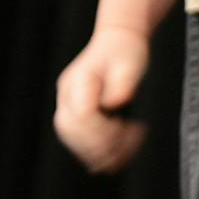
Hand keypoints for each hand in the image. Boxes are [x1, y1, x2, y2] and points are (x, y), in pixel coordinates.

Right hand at [54, 27, 151, 173]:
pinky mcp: (75, 112)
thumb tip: (113, 105)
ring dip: (95, 152)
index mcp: (78, 80)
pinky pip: (77, 137)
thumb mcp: (131, 63)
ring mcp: (67, 103)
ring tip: (121, 158)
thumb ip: (122, 85)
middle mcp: (66, 93)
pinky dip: (94, 150)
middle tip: (123, 151)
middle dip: (97, 146)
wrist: (119, 39)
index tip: (124, 130)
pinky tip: (113, 158)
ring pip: (71, 138)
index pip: (81, 115)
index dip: (101, 130)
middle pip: (70, 130)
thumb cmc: (127, 50)